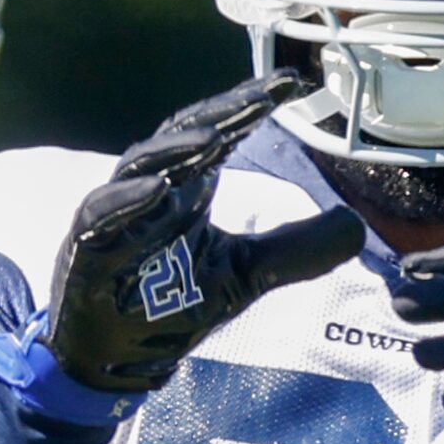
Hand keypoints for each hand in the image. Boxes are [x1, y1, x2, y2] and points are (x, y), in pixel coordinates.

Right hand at [48, 72, 362, 392]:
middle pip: (181, 137)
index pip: (218, 133)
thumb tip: (356, 227)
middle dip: (220, 113)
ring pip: (138, 167)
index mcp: (186, 189)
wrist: (114, 360)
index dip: (249, 106)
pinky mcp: (86, 252)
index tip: (292, 83)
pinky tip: (154, 190)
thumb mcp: (245, 276)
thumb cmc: (167, 306)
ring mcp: (114, 218)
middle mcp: (149, 191)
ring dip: (174, 151)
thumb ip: (296, 250)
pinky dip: (124, 202)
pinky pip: (99, 219)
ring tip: (214, 135)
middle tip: (262, 97)